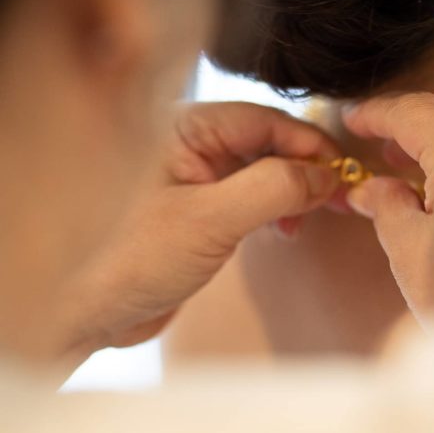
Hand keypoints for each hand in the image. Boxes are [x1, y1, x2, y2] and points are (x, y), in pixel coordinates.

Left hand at [66, 102, 339, 363]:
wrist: (90, 314)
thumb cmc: (130, 260)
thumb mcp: (210, 221)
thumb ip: (272, 188)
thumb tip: (326, 174)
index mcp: (182, 126)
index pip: (263, 119)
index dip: (309, 144)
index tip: (344, 172)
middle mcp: (188, 141)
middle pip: (267, 140)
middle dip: (306, 167)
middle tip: (341, 198)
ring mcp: (194, 174)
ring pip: (262, 167)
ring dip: (294, 189)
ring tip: (311, 218)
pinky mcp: (199, 206)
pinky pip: (250, 193)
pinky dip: (276, 206)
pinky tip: (286, 227)